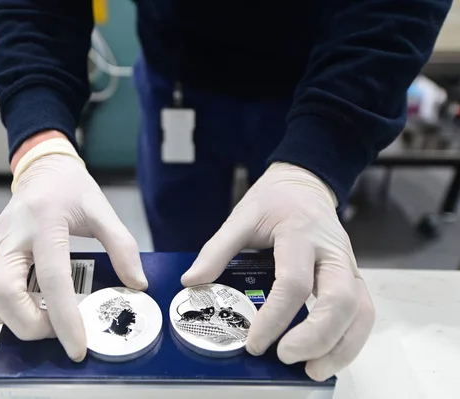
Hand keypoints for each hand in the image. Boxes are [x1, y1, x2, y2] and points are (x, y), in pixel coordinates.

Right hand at [0, 133, 147, 361]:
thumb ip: (122, 245)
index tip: (77, 348)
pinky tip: (13, 304)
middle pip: (2, 290)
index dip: (64, 318)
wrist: (43, 168)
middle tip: (54, 329)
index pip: (52, 278)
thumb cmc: (73, 190)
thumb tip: (136, 284)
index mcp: (46, 223)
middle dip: (27, 323)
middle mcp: (13, 234)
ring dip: (4, 315)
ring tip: (34, 317)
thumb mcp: (103, 210)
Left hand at [181, 162, 374, 380]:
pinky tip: (328, 356)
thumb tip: (192, 282)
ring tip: (313, 370)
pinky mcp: (353, 276)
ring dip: (342, 346)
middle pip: (341, 300)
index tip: (254, 343)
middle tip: (286, 357)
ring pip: (361, 310)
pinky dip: (351, 339)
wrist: (304, 184)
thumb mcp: (241, 216)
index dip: (274, 317)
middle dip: (317, 336)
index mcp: (300, 235)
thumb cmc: (273, 201)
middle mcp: (331, 252)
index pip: (293, 282)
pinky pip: (364, 311)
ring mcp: (348, 264)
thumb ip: (217, 249)